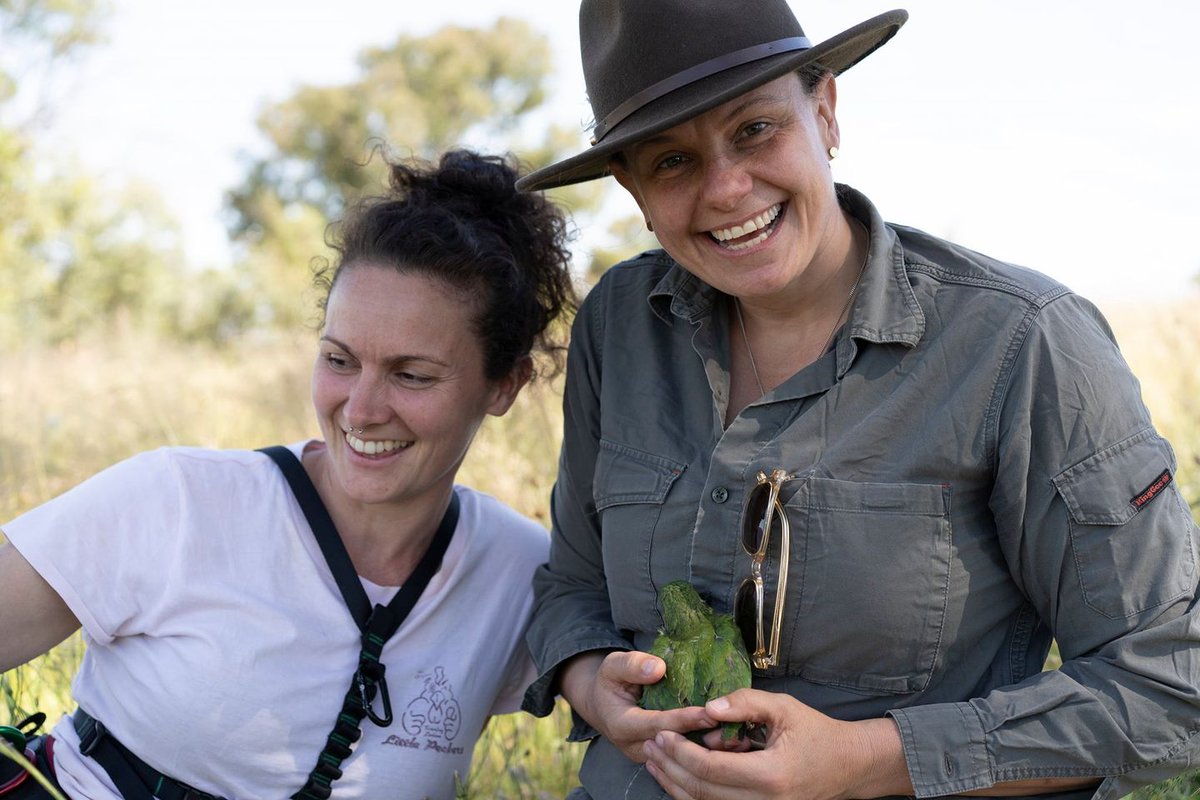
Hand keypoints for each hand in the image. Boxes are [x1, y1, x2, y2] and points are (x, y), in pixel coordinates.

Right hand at [559, 650, 716, 763]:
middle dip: (702, 736)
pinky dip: (704, 748)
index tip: (708, 713)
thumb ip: (633, 665)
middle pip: (674, 745)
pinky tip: (727, 739)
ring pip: (681, 755)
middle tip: (731, 727)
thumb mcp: (614, 666)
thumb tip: (659, 668)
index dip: (683, 719)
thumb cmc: (610, 682)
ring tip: (735, 735)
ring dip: (707, 745)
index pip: (658, 724)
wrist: (602, 704)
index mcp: (623, 725)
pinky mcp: (660, 758)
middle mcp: (636, 746)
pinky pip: (683, 756)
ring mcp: (649, 756)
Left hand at [641, 688, 911, 799]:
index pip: (711, 769)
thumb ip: (745, 703)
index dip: (681, 752)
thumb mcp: (783, 708)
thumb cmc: (815, 732)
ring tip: (654, 761)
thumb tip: (707, 708)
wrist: (846, 766)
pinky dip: (692, 795)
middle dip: (670, 768)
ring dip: (674, 785)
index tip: (661, 732)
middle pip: (701, 792)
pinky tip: (675, 777)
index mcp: (770, 775)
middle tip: (649, 746)